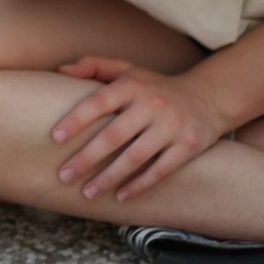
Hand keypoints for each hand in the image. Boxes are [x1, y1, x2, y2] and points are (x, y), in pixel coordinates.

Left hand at [49, 55, 228, 200]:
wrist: (208, 97)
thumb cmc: (155, 86)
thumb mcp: (128, 70)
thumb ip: (94, 67)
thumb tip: (60, 70)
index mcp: (132, 85)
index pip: (99, 101)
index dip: (76, 119)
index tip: (55, 138)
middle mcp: (153, 104)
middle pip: (114, 135)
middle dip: (86, 158)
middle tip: (63, 176)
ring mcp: (172, 126)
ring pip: (135, 157)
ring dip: (109, 178)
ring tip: (87, 193)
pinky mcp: (188, 146)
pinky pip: (160, 170)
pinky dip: (139, 185)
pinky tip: (119, 196)